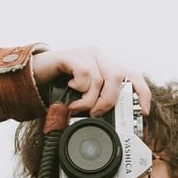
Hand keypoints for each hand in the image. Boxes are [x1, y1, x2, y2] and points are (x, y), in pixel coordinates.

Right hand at [32, 47, 150, 116]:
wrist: (34, 76)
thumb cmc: (60, 88)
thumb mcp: (83, 97)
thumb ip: (98, 102)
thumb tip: (113, 124)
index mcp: (106, 66)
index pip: (133, 75)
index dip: (142, 93)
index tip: (143, 112)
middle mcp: (99, 56)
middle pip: (119, 77)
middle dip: (109, 101)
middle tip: (96, 114)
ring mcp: (85, 53)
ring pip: (101, 79)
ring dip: (90, 101)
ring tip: (77, 107)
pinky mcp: (71, 55)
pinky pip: (85, 75)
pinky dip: (79, 90)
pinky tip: (70, 90)